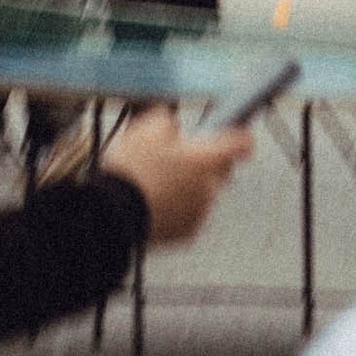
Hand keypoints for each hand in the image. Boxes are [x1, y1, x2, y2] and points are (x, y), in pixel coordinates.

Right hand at [101, 105, 251, 248]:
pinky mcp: (186, 233)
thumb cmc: (132, 171)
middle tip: (174, 160)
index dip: (241, 137)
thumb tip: (171, 126)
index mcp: (205, 160)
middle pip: (219, 172)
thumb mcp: (144, 130)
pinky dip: (175, 209)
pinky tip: (151, 202)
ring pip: (201, 195)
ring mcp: (199, 214)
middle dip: (203, 166)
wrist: (113, 215)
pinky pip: (187, 215)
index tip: (240, 136)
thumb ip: (166, 122)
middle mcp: (209, 188)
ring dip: (185, 188)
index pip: (240, 144)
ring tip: (153, 184)